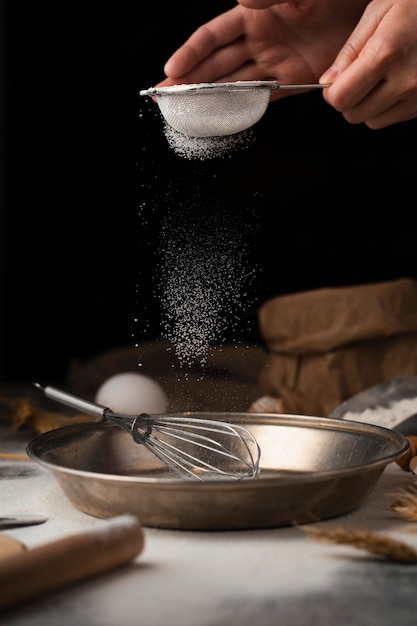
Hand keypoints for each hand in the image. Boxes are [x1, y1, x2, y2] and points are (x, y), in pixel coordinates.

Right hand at [157, 1, 366, 101]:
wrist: (366, 5)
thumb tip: (241, 2)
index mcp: (254, 15)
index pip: (213, 37)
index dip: (191, 54)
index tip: (171, 70)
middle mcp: (259, 40)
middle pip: (216, 64)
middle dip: (189, 80)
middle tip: (164, 96)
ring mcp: (275, 62)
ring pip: (233, 83)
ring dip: (209, 97)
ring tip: (185, 110)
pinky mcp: (293, 79)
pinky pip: (263, 96)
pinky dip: (243, 106)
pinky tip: (223, 115)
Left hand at [320, 0, 416, 128]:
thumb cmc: (415, 5)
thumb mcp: (377, 13)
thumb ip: (349, 51)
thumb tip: (327, 83)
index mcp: (386, 53)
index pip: (341, 98)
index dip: (332, 92)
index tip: (336, 80)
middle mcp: (405, 80)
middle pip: (354, 115)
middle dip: (349, 100)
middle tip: (359, 77)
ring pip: (372, 121)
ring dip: (369, 105)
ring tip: (382, 77)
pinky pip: (393, 118)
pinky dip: (388, 106)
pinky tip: (398, 81)